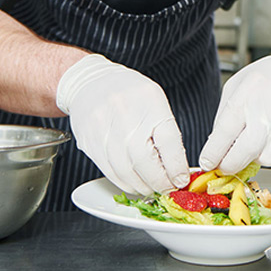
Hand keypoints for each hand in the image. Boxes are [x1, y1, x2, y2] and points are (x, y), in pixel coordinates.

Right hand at [56, 54, 189, 194]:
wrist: (90, 82)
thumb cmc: (128, 92)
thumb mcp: (155, 100)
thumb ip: (166, 131)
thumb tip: (177, 167)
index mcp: (149, 101)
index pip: (168, 141)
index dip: (176, 166)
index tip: (181, 179)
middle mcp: (124, 114)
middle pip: (145, 160)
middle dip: (160, 182)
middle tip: (168, 188)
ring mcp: (103, 129)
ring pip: (126, 171)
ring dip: (143, 186)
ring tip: (152, 187)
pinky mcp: (89, 143)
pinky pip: (109, 171)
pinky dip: (125, 183)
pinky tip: (134, 182)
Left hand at [199, 48, 270, 174]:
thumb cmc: (270, 81)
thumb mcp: (240, 86)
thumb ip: (225, 116)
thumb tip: (215, 149)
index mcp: (251, 88)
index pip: (226, 128)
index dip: (214, 152)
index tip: (208, 163)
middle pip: (247, 149)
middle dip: (231, 164)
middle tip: (227, 165)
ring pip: (268, 159)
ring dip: (259, 158)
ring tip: (263, 141)